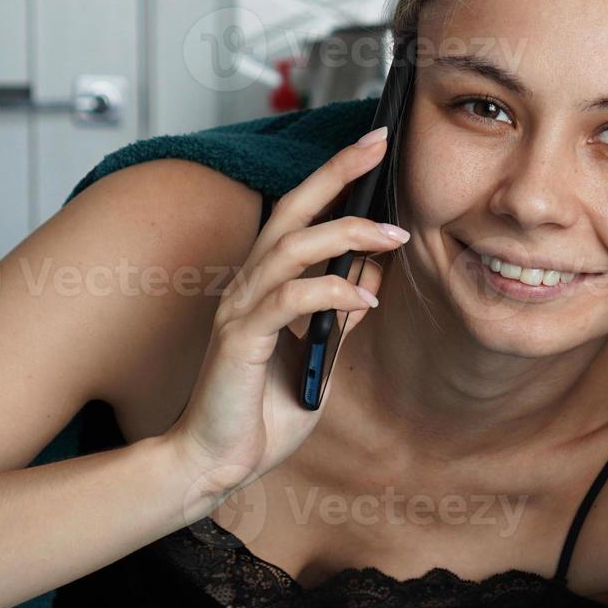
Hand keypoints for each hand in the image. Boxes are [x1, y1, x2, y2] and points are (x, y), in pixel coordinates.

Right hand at [164, 128, 405, 499]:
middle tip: (381, 145)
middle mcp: (247, 286)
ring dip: (346, 235)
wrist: (214, 462)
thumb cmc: (260, 412)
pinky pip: (288, 302)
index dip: (335, 177)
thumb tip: (372, 275)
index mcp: (264, 285)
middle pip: (292, 209)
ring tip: (393, 235)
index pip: (300, 214)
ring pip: (291, 248)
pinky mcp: (240, 341)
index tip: (376, 146)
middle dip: (337, 173)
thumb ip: (338, 316)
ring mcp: (240, 310)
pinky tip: (364, 299)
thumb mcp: (317, 357)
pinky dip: (330, 293)